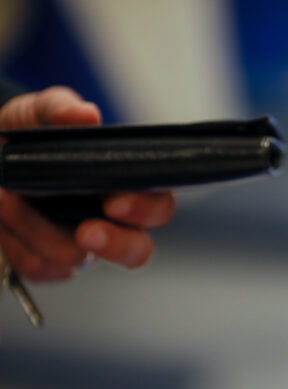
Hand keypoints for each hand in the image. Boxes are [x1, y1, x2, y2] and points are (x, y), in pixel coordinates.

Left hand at [0, 86, 174, 281]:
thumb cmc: (25, 138)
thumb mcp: (37, 113)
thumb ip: (60, 107)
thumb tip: (85, 115)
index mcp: (124, 187)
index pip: (158, 207)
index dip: (144, 210)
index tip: (115, 203)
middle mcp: (111, 224)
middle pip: (138, 251)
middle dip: (114, 244)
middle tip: (85, 233)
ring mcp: (81, 248)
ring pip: (76, 259)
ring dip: (36, 228)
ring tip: (7, 197)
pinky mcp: (48, 265)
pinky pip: (40, 268)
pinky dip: (15, 242)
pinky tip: (4, 217)